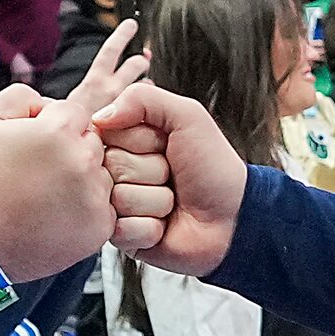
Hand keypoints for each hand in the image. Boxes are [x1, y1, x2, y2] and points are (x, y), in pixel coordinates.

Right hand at [0, 30, 148, 281]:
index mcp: (59, 131)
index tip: (37, 147)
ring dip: (82, 180)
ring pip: (102, 174)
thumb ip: (24, 96)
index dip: (54, 128)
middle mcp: (83, 161)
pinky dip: (86, 209)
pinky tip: (58, 213)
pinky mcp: (100, 226)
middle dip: (72, 152)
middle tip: (42, 173)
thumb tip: (49, 104)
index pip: (77, 114)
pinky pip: (105, 206)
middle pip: (93, 143)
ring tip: (48, 195)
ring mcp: (95, 196)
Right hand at [90, 83, 246, 276]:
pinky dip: (151, 227)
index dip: (139, 140)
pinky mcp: (123, 236)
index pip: (106, 132)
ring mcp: (118, 205)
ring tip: (174, 201)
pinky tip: (165, 225)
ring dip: (156, 201)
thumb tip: (99, 116)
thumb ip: (142, 98)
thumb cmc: (214, 166)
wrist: (234, 216)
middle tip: (173, 176)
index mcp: (127, 139)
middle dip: (151, 171)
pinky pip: (123, 229)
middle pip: (112, 166)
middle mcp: (118, 171)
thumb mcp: (187, 116)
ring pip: (119, 199)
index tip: (164, 144)